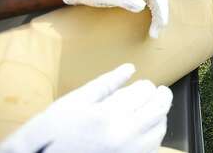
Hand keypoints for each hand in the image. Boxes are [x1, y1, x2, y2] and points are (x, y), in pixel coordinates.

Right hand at [0, 64, 172, 152]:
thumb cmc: (51, 133)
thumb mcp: (73, 102)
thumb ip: (105, 84)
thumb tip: (129, 68)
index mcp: (108, 115)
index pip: (145, 91)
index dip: (145, 85)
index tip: (140, 85)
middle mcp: (123, 135)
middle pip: (159, 108)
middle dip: (160, 95)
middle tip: (157, 91)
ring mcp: (128, 152)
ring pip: (160, 128)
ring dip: (160, 114)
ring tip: (150, 109)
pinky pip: (153, 146)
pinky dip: (154, 134)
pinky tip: (144, 129)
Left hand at [63, 0, 168, 37]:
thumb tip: (142, 7)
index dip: (161, 13)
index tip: (158, 29)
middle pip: (159, 0)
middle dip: (161, 16)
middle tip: (155, 34)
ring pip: (155, 2)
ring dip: (157, 16)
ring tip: (154, 31)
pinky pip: (147, 3)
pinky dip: (151, 14)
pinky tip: (147, 23)